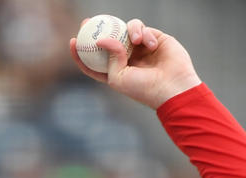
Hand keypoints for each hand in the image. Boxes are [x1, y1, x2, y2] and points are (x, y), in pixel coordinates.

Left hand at [69, 18, 202, 108]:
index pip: (93, 60)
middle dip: (96, 29)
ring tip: (137, 40)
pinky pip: (142, 29)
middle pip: (107, 40)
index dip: (81, 51)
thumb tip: (101, 40)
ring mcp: (139, 48)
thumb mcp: (119, 77)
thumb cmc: (144, 88)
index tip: (73, 41)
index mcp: (115, 71)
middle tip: (88, 21)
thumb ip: (109, 58)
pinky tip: (150, 45)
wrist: (172, 87)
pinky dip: (144, 33)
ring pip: (124, 30)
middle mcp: (126, 58)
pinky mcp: (153, 39)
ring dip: (128, 31)